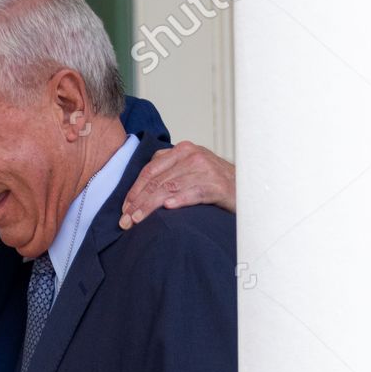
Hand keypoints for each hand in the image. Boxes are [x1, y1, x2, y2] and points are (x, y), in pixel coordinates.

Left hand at [121, 140, 235, 226]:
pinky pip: (193, 193)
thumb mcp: (190, 168)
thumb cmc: (214, 181)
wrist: (246, 186)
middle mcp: (192, 156)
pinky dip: (179, 201)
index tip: (124, 207)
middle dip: (138, 202)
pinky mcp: (217, 185)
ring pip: (170, 188)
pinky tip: (167, 209)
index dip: (134, 190)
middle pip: (157, 180)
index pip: (150, 170)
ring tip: (137, 220)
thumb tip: (140, 187)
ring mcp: (205, 169)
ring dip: (150, 206)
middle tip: (125, 220)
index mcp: (182, 150)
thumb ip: (168, 170)